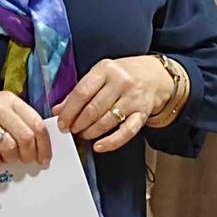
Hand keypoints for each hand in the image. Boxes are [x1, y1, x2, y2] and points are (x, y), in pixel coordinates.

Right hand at [0, 89, 51, 167]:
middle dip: (30, 154)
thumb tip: (37, 143)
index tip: (45, 157)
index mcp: (8, 99)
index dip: (44, 144)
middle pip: (26, 137)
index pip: (36, 123)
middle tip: (28, 161)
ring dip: (11, 159)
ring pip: (9, 148)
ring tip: (7, 158)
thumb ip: (16, 118)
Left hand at [51, 56, 174, 152]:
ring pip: (106, 121)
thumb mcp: (101, 74)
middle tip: (71, 130)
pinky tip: (99, 146)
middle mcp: (121, 83)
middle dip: (78, 124)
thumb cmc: (124, 75)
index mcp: (106, 70)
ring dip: (91, 132)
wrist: (157, 76)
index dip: (69, 111)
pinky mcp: (143, 113)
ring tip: (84, 134)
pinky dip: (111, 142)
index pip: (82, 93)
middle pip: (93, 109)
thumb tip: (58, 110)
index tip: (61, 122)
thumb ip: (80, 91)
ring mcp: (133, 99)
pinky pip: (126, 132)